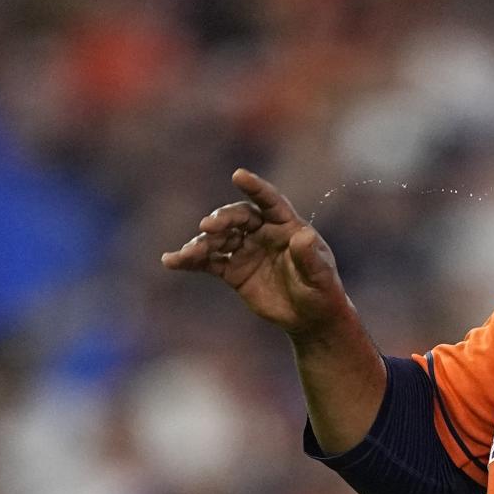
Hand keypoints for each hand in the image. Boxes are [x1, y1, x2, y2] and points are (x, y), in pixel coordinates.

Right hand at [162, 169, 349, 340]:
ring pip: (219, 238)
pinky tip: (171, 261)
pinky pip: (208, 261)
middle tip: (208, 226)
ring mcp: (246, 249)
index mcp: (287, 226)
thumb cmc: (322, 292)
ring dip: (201, 242)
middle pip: (238, 217)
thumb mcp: (321, 276)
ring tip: (187, 254)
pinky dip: (190, 260)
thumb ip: (310, 257)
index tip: (238, 175)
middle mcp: (264, 232)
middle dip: (222, 219)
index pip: (270, 201)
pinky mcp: (233, 270)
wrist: (310, 317)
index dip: (255, 188)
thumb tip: (305, 235)